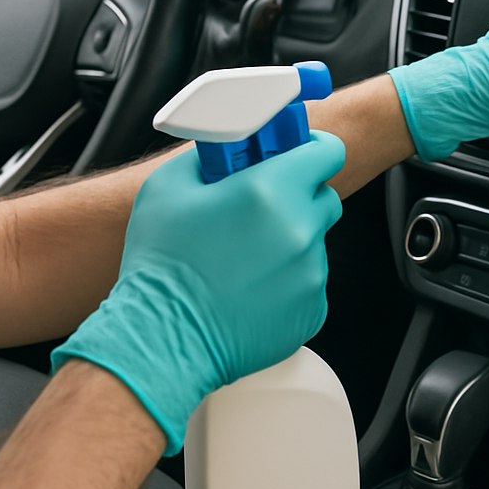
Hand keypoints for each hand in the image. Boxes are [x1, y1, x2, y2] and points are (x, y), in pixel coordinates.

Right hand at [50, 131, 345, 454]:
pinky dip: (288, 282)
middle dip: (300, 197)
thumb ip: (210, 157)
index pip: (328, 152)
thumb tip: (229, 150)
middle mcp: (301, 230)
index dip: (315, 149)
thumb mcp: (169, 188)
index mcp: (272, 191)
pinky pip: (309, 283)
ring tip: (244, 260)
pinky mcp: (313, 309)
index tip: (303, 154)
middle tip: (262, 210)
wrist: (162, 339)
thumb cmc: (161, 265)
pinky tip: (250, 290)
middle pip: (324, 199)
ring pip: (315, 244)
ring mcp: (312, 274)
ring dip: (290, 243)